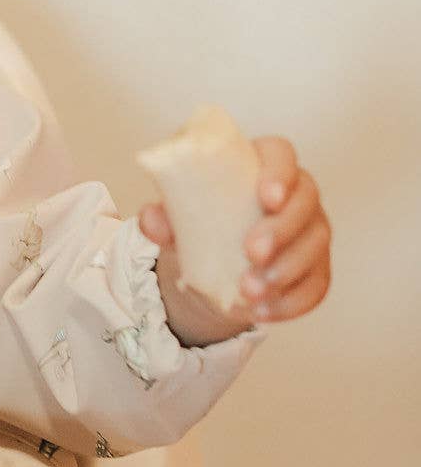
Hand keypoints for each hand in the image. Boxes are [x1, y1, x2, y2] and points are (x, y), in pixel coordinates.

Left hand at [140, 136, 330, 342]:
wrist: (214, 264)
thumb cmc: (203, 222)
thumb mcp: (180, 216)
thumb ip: (164, 215)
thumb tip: (150, 220)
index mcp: (263, 166)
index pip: (281, 155)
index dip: (279, 173)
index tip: (266, 197)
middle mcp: (297, 195)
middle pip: (306, 201)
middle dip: (282, 228)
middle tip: (252, 252)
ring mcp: (312, 232)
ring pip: (314, 246)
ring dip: (285, 270)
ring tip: (249, 291)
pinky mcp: (316, 269)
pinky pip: (316, 285)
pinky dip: (292, 301)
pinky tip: (263, 311)